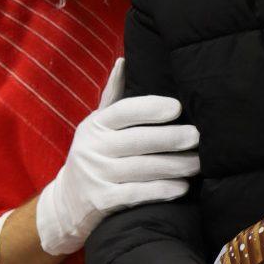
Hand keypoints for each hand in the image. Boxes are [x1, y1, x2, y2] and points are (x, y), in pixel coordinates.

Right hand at [35, 60, 198, 256]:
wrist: (65, 203)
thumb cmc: (92, 155)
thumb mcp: (95, 125)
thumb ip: (112, 96)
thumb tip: (123, 60)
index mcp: (95, 125)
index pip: (124, 111)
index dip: (150, 108)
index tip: (177, 107)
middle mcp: (93, 148)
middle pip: (138, 140)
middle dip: (171, 138)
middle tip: (198, 136)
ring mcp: (96, 176)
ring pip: (142, 169)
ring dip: (174, 166)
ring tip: (198, 163)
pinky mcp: (102, 202)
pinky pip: (137, 194)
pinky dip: (161, 191)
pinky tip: (181, 187)